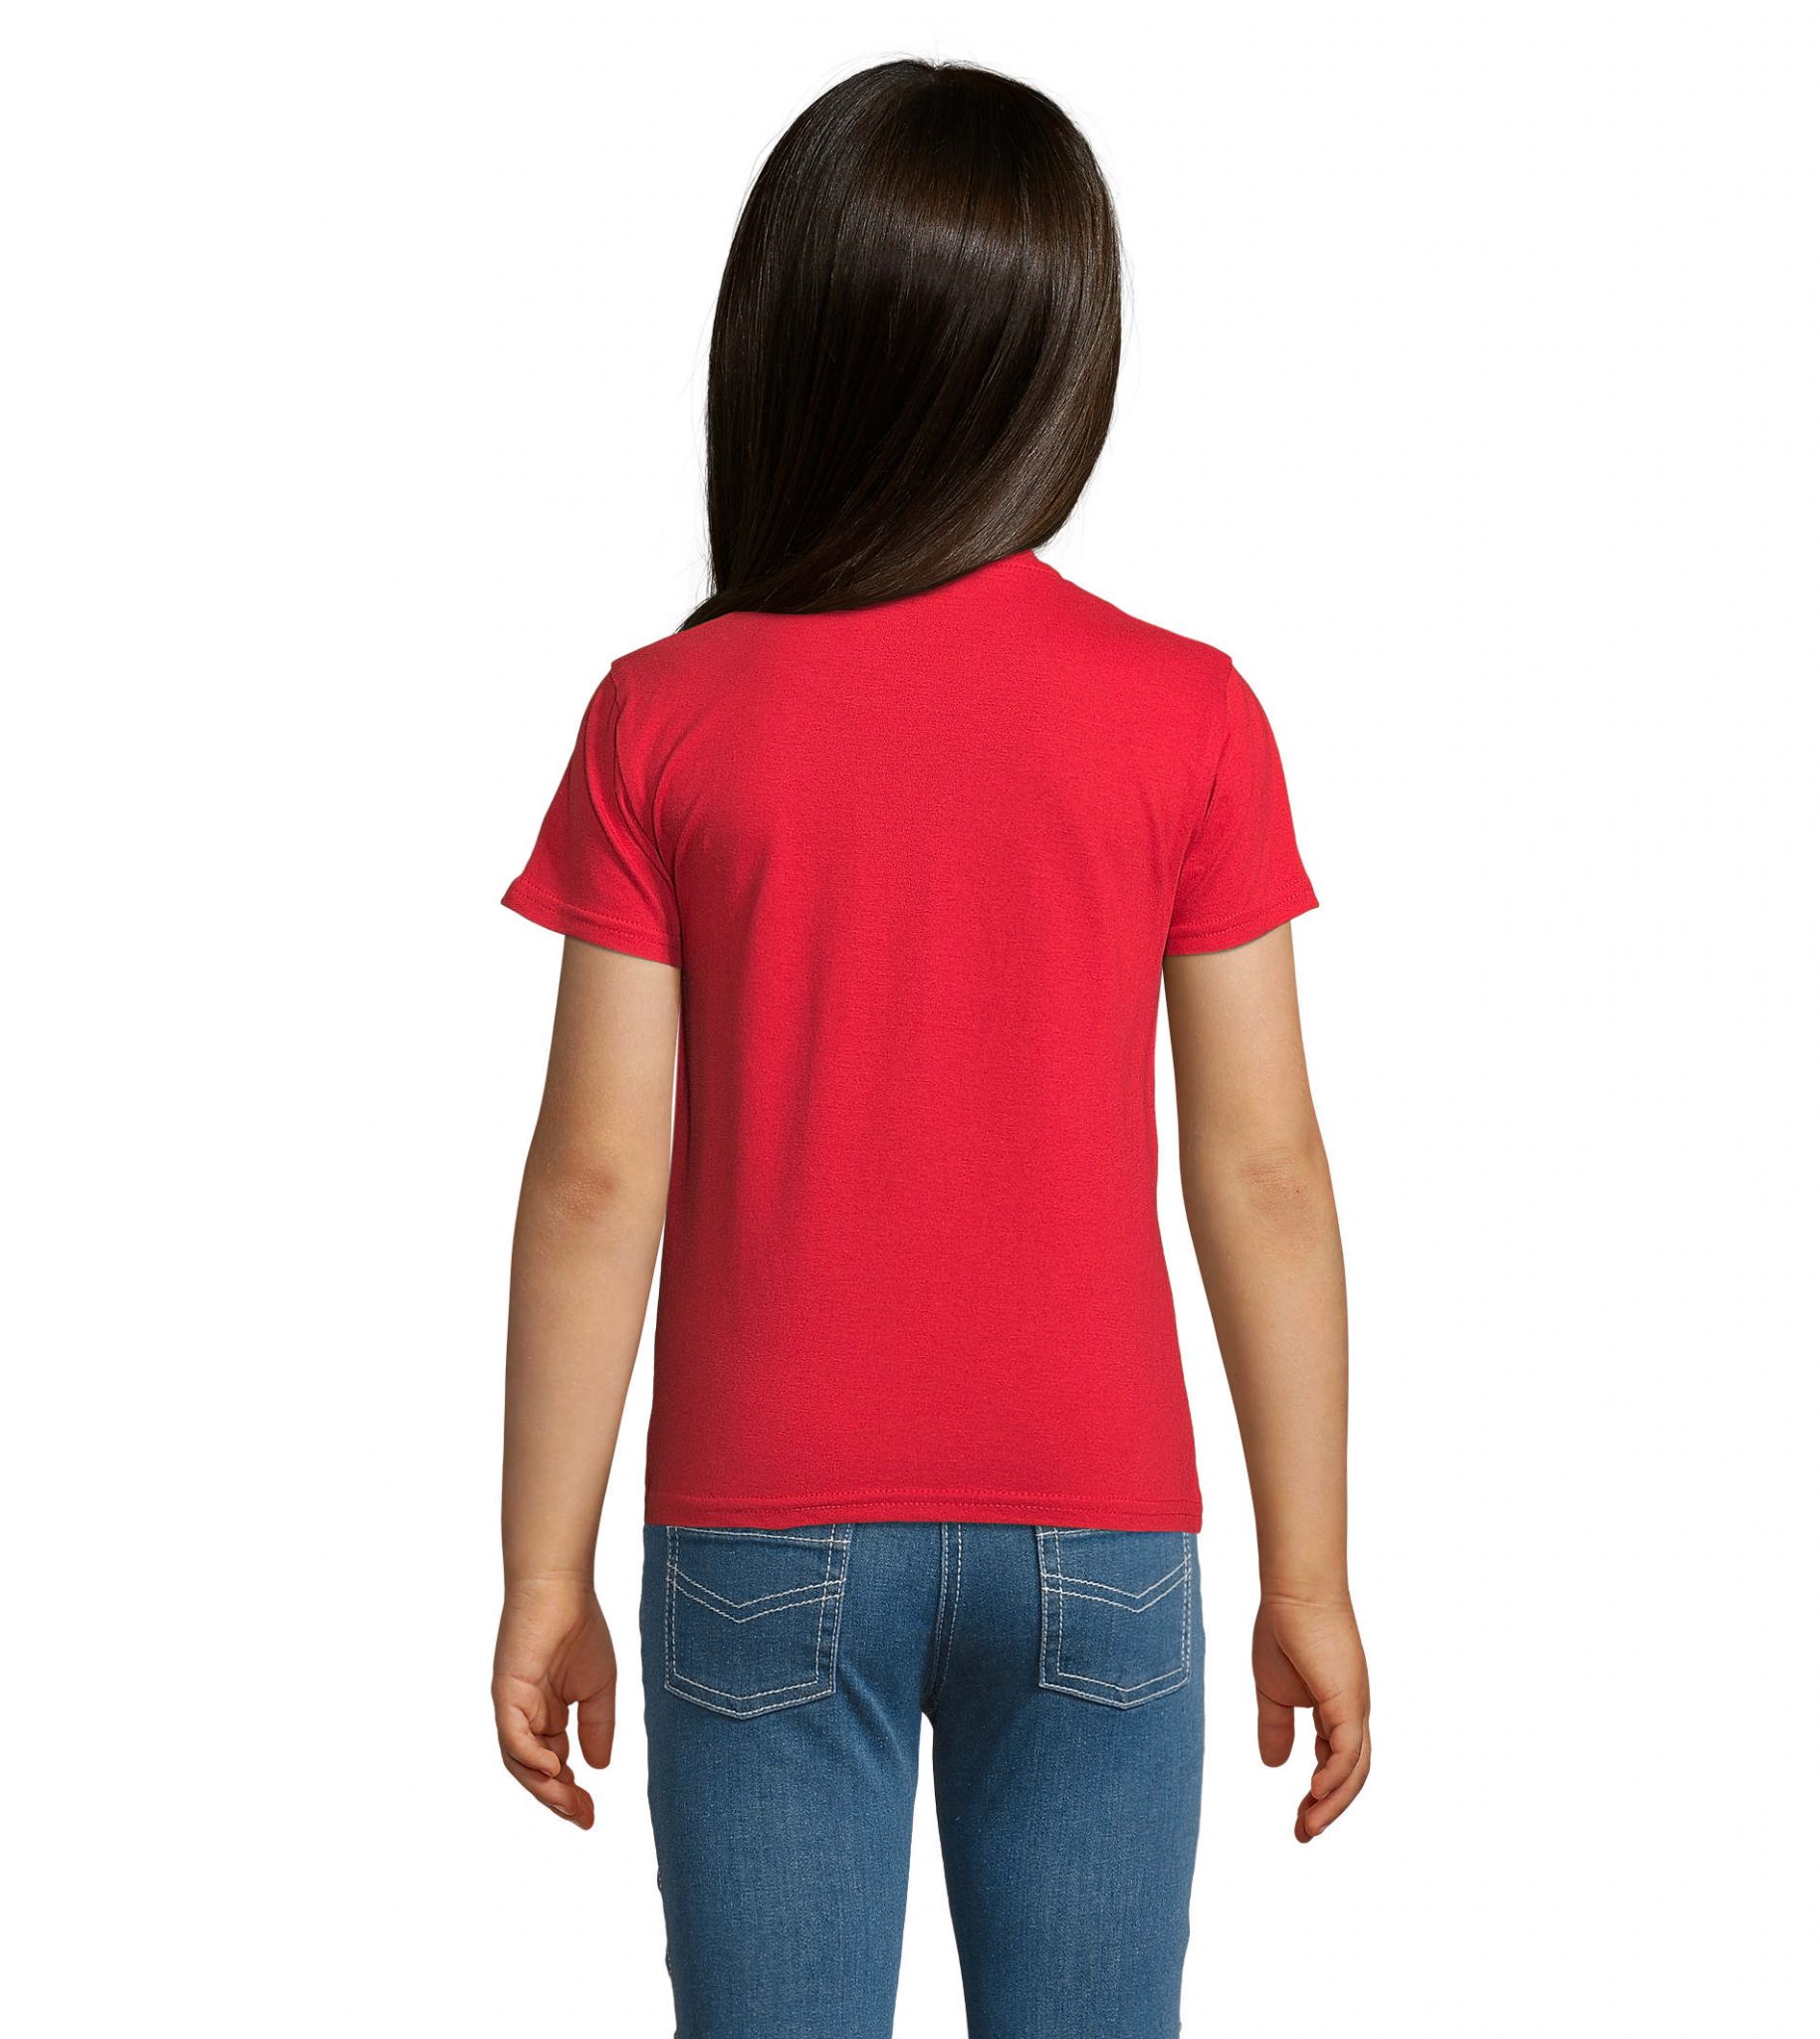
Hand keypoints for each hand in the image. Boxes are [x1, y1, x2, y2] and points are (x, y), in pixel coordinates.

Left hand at [492, 1574, 616, 1827]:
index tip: (591, 1816)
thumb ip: (597, 1727)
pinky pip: (513, 1736)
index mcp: (547, 1715)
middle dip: (558, 1799)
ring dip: (543, 1787)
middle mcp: (526, 1716)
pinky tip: (555, 1769)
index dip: (571, 1794)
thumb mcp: (599, 1688)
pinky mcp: (506, 1693)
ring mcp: (514, 1707)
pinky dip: (530, 1757)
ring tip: (570, 1803)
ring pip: (520, 1762)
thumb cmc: (580, 1628)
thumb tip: (598, 1768)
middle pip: (534, 1772)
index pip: (554, 1766)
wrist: (562, 1589)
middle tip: (583, 1818)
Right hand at [1252, 1592, 1370, 1841]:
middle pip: (1351, 1775)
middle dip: (1329, 1809)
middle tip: (1303, 1835)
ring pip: (1354, 1770)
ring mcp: (1355, 1707)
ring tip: (1308, 1827)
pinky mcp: (1349, 1701)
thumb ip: (1275, 1728)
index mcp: (1336, 1710)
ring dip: (1332, 1803)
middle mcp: (1352, 1713)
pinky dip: (1336, 1777)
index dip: (1319, 1794)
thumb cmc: (1284, 1630)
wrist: (1293, 1594)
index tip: (1299, 1820)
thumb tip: (1275, 1766)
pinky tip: (1316, 1793)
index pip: (1335, 1763)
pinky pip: (1348, 1751)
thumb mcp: (1272, 1691)